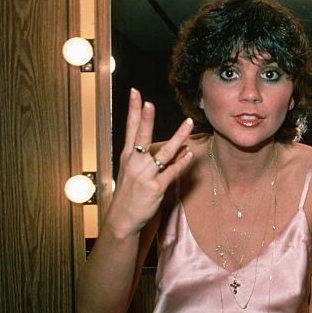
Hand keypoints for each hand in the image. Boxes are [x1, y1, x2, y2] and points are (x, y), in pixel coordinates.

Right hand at [105, 88, 193, 237]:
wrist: (122, 219)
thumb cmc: (129, 193)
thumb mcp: (132, 171)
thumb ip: (149, 157)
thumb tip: (174, 146)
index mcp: (128, 156)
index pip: (131, 128)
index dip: (134, 110)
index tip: (135, 93)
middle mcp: (135, 163)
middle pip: (142, 137)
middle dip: (146, 119)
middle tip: (150, 102)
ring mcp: (145, 175)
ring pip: (164, 152)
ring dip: (178, 137)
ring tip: (189, 123)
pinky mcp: (155, 188)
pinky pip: (171, 172)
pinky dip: (181, 162)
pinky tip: (189, 154)